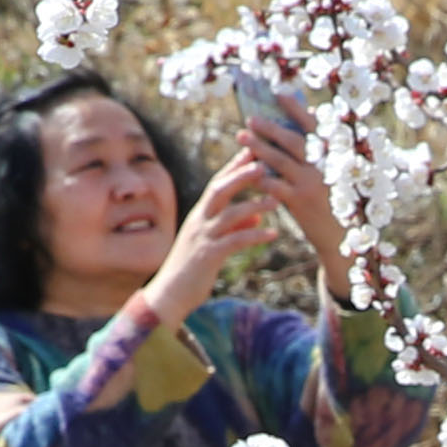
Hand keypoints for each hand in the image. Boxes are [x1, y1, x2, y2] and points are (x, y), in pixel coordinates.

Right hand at [150, 119, 350, 315]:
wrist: (170, 294)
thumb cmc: (192, 268)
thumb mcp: (213, 242)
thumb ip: (234, 226)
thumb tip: (257, 215)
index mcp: (200, 215)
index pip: (217, 184)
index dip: (233, 167)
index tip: (251, 152)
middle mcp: (199, 221)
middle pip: (219, 190)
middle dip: (240, 176)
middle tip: (263, 164)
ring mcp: (202, 237)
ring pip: (229, 214)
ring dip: (253, 204)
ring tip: (277, 199)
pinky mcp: (208, 256)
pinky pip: (235, 242)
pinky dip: (255, 236)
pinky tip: (273, 234)